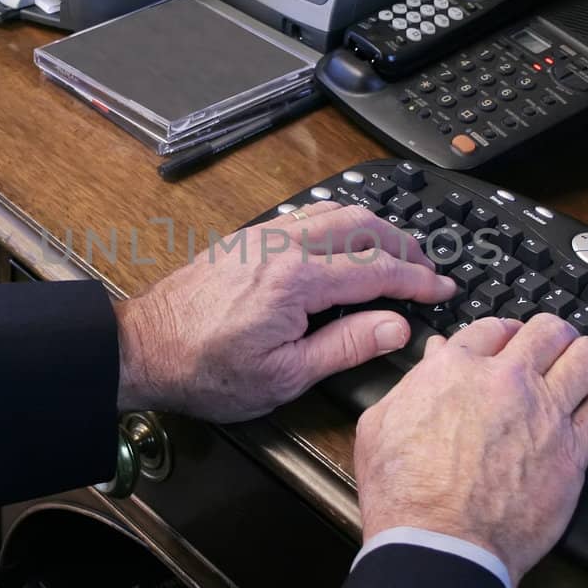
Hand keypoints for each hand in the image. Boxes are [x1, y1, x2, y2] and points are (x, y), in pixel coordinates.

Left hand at [115, 202, 457, 420]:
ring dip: (372, 226)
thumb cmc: (206, 370)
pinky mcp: (246, 239)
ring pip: (333, 211)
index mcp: (297, 281)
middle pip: (362, 224)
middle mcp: (282, 247)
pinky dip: (338, 223)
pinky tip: (344, 242)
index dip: (418, 280)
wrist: (143, 348)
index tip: (443, 289)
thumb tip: (396, 326)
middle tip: (426, 267)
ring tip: (394, 252)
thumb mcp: (285, 376)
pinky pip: (304, 216)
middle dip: (403, 243)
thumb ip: (347, 346)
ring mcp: (262, 237)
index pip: (377, 270)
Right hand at [354, 314, 587, 581]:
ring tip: (587, 364)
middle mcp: (506, 382)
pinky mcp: (574, 451)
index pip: (494, 327)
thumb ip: (412, 384)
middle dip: (553, 334)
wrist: (440, 544)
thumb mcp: (380, 425)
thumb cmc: (404, 494)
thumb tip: (431, 358)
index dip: (504, 330)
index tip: (510, 340)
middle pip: (549, 330)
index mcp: (456, 369)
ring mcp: (545, 414)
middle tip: (554, 345)